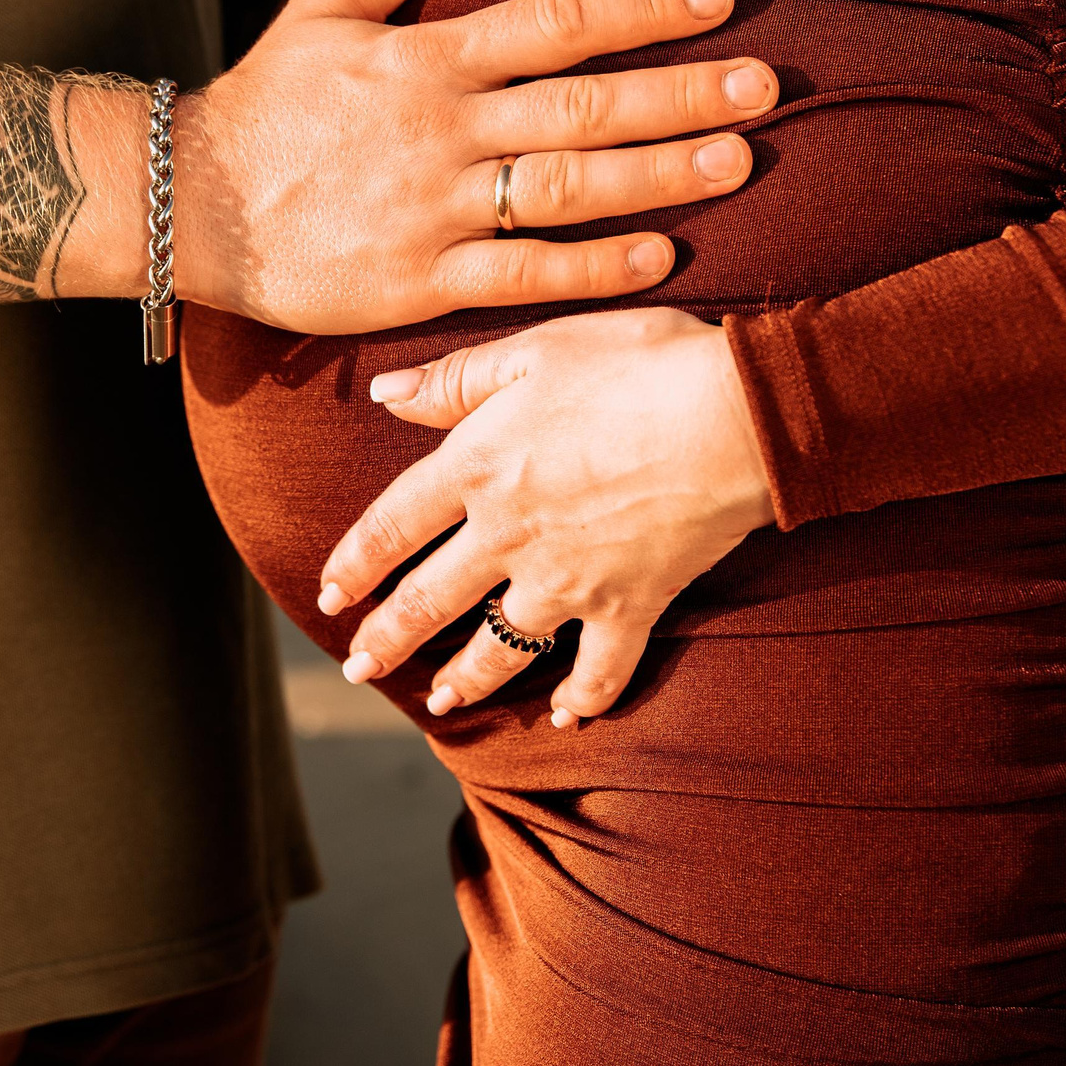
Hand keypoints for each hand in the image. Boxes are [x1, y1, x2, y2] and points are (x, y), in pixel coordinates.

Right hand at [173, 0, 776, 332]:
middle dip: (682, 92)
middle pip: (584, 104)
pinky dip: (593, 265)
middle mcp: (444, 128)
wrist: (190, 203)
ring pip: (567, 187)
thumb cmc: (264, 102)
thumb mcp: (324, 6)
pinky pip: (523, 273)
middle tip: (767, 85)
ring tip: (740, 161)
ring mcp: (436, 207)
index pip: (557, 22)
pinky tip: (661, 256)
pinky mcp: (420, 279)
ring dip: (660, 174)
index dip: (642, 7)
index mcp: (428, 57)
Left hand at [318, 307, 776, 723]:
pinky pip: (601, 670)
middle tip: (357, 670)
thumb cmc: (639, 363)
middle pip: (430, 600)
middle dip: (387, 640)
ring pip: (501, 647)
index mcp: (478, 466)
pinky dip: (585, 699)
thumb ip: (454, 379)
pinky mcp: (631, 606)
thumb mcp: (536, 347)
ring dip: (465, 680)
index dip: (355, 562)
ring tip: (440, 704)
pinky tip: (567, 718)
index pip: (392, 524)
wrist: (737, 415)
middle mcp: (510, 535)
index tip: (328, 594)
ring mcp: (569, 581)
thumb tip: (384, 395)